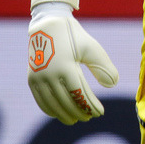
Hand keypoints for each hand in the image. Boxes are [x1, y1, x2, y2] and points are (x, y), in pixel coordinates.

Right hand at [28, 3, 118, 124]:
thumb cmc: (74, 36)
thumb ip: (103, 66)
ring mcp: (38, 77)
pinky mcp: (31, 78)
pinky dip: (49, 109)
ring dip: (64, 114)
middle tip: (89, 117)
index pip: (79, 94)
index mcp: (65, 66)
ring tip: (75, 119)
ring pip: (52, 104)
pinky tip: (58, 113)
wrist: (48, 24)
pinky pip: (40, 100)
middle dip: (79, 112)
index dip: (89, 106)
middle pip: (65, 101)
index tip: (100, 112)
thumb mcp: (92, 48)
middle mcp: (49, 74)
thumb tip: (113, 85)